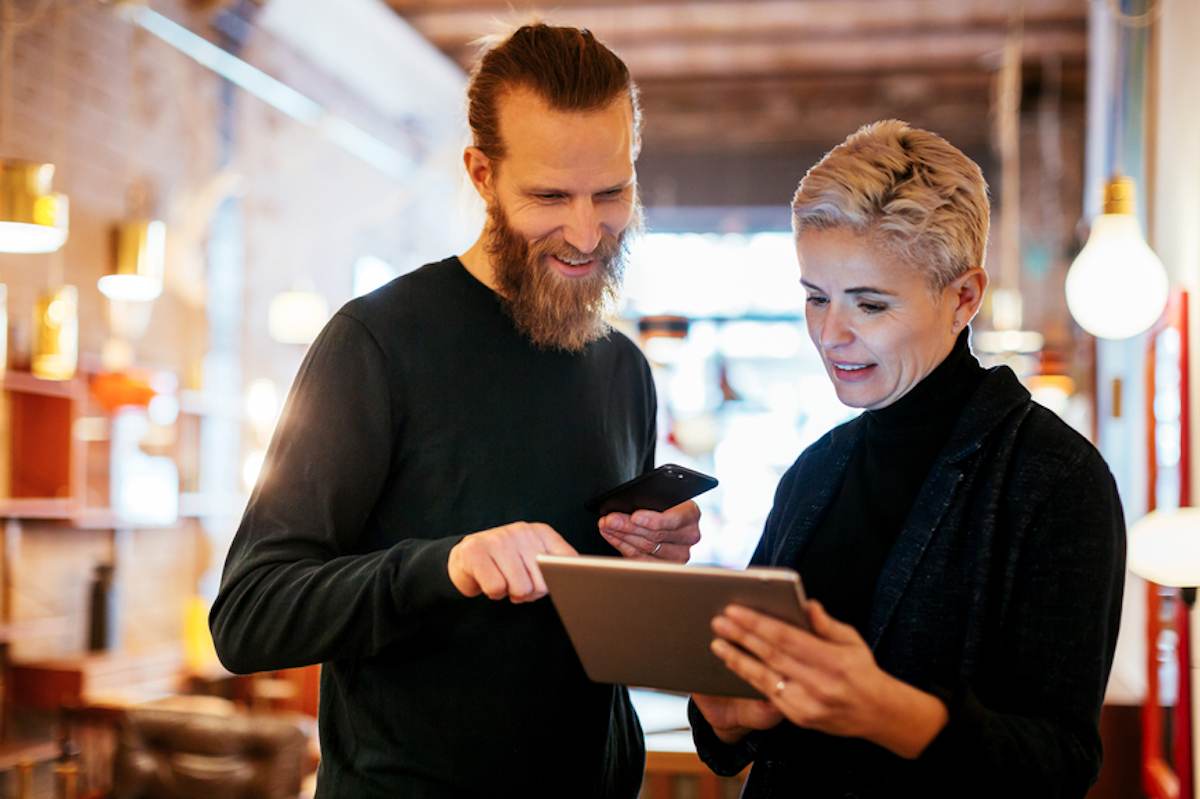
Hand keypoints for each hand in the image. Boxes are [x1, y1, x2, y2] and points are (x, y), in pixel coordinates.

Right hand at [448, 522, 576, 601]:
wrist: (464, 558)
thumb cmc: (505, 563)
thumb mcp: (533, 559)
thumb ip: (555, 567)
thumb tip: (574, 582)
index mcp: (541, 532)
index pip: (567, 560)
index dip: (561, 581)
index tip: (557, 585)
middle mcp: (521, 532)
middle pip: (542, 583)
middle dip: (529, 593)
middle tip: (517, 584)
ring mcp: (497, 539)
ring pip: (520, 588)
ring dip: (509, 593)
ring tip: (503, 581)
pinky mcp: (475, 552)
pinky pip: (496, 588)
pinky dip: (493, 592)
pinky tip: (488, 580)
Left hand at [598, 500, 700, 562]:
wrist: (667, 514)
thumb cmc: (662, 503)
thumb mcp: (660, 496)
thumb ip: (650, 500)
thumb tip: (628, 505)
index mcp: (691, 514)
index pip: (673, 520)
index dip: (652, 519)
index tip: (634, 516)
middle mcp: (689, 536)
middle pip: (655, 535)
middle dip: (628, 526)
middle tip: (610, 520)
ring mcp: (680, 554)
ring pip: (646, 547)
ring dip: (621, 535)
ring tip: (607, 526)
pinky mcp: (666, 566)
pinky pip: (641, 559)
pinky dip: (622, 546)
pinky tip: (612, 537)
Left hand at [709, 600, 947, 756]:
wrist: (877, 714)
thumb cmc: (862, 670)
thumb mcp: (851, 640)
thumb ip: (826, 624)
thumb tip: (806, 603)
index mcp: (833, 661)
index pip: (786, 638)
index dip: (757, 623)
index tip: (734, 610)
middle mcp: (818, 684)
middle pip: (771, 656)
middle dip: (741, 637)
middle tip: (718, 621)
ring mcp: (807, 704)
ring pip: (764, 678)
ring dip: (737, 659)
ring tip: (717, 642)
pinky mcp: (799, 718)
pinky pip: (768, 694)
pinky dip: (749, 677)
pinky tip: (734, 663)